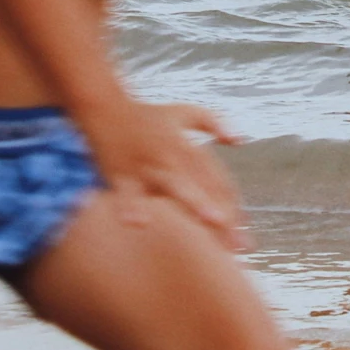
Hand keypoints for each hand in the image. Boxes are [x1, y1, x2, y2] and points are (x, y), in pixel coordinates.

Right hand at [85, 101, 246, 251]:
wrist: (104, 106)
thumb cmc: (147, 115)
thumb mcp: (184, 112)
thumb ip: (214, 122)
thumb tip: (240, 140)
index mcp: (188, 146)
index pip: (216, 178)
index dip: (232, 204)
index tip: (244, 230)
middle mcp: (173, 156)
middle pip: (204, 185)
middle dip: (223, 212)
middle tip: (238, 243)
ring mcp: (148, 165)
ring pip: (175, 185)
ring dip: (194, 201)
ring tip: (212, 221)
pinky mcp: (121, 174)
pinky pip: (127, 192)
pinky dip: (131, 206)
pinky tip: (138, 223)